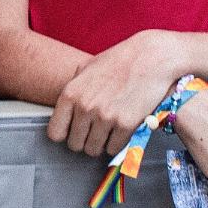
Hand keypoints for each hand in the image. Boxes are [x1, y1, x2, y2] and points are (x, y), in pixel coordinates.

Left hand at [49, 31, 179, 156]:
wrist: (152, 57)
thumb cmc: (120, 60)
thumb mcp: (87, 68)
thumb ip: (73, 90)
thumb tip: (65, 111)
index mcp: (70, 93)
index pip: (55, 133)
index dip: (65, 134)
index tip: (73, 131)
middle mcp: (85, 107)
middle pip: (75, 145)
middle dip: (85, 140)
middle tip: (96, 129)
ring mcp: (105, 117)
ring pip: (93, 150)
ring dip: (101, 143)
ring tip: (109, 128)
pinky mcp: (126, 124)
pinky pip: (114, 149)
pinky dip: (118, 143)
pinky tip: (122, 128)